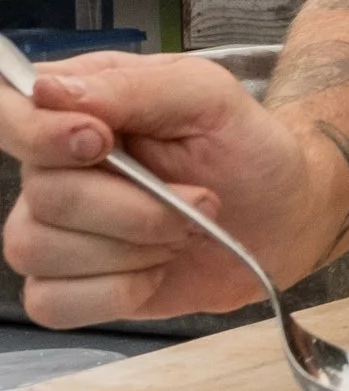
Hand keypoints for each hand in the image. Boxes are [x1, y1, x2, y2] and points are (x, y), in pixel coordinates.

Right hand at [0, 55, 338, 327]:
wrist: (280, 218)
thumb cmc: (244, 148)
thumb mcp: (207, 96)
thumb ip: (133, 88)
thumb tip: (51, 91)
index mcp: (77, 105)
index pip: (8, 111)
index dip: (39, 135)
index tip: (99, 143)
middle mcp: (51, 166)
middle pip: (42, 197)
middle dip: (134, 208)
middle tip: (197, 199)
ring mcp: (53, 229)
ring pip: (41, 252)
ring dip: (132, 249)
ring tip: (181, 231)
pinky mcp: (66, 284)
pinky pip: (51, 302)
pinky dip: (115, 293)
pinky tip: (153, 270)